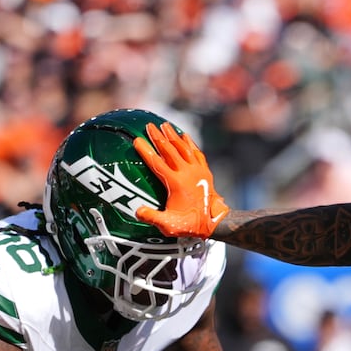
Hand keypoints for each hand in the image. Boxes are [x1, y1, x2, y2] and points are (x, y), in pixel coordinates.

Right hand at [133, 121, 229, 238]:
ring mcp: (197, 171)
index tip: (137, 140)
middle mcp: (187, 173)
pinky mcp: (205, 172)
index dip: (146, 151)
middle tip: (149, 125)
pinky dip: (190, 143)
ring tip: (165, 125)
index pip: (157, 163)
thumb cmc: (188, 225)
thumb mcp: (168, 224)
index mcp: (176, 183)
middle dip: (158, 137)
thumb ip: (152, 217)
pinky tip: (185, 136)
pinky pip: (197, 153)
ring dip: (173, 136)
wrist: (213, 224)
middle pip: (170, 150)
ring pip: (184, 148)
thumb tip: (137, 211)